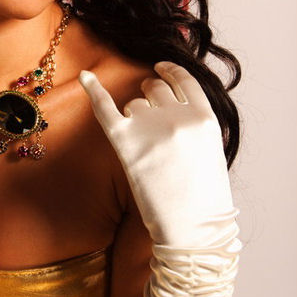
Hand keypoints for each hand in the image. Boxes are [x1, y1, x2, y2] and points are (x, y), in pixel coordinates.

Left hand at [79, 61, 234, 248]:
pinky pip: (105, 107)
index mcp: (204, 116)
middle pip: (155, 89)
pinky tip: (85, 77)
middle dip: (150, 97)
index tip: (161, 67)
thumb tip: (172, 103)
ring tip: (144, 146)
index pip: (184, 80)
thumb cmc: (203, 197)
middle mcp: (177, 116)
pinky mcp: (124, 141)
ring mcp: (150, 127)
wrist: (192, 229)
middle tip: (150, 119)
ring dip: (135, 116)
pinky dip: (93, 89)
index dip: (170, 71)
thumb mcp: (211, 150)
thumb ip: (195, 123)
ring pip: (134, 104)